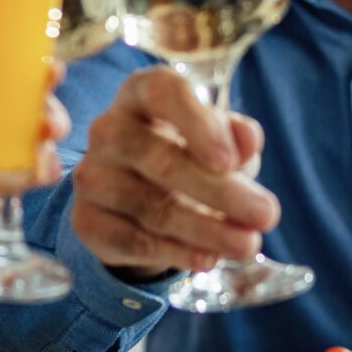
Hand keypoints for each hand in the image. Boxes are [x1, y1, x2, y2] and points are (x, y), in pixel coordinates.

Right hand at [69, 66, 277, 277]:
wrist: (137, 201)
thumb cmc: (186, 156)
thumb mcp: (217, 142)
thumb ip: (234, 138)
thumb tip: (247, 138)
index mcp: (141, 95)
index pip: (162, 93)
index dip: (197, 123)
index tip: (229, 161)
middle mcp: (108, 129)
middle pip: (159, 159)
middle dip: (219, 191)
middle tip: (265, 214)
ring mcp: (92, 175)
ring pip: (150, 206)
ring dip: (205, 229)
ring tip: (246, 244)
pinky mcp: (86, 220)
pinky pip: (134, 240)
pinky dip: (176, 253)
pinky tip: (207, 259)